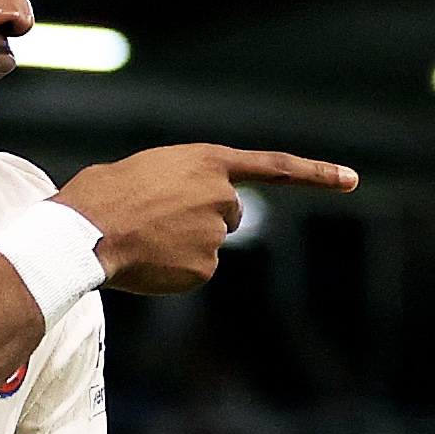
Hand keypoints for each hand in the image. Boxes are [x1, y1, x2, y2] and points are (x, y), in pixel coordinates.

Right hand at [56, 145, 356, 298]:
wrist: (83, 232)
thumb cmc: (98, 196)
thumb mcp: (144, 170)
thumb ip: (177, 182)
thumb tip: (172, 211)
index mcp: (208, 161)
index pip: (275, 166)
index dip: (316, 174)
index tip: (351, 180)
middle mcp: (222, 195)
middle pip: (229, 214)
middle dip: (204, 219)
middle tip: (158, 221)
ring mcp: (216, 234)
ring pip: (208, 245)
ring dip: (182, 245)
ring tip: (142, 239)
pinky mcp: (205, 268)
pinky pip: (195, 272)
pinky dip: (174, 272)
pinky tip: (147, 262)